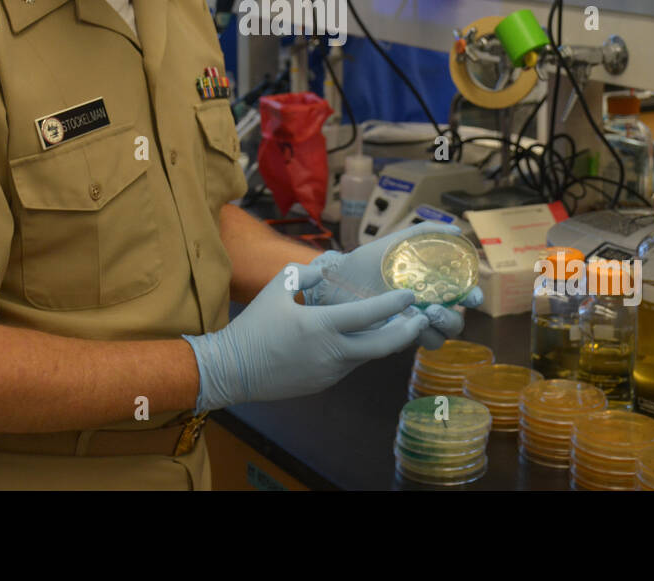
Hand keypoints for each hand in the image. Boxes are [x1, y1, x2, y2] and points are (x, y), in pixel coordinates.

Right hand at [183, 261, 427, 412]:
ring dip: (383, 342)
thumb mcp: (278, 288)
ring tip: (397, 325)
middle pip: (383, 346)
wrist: (233, 369)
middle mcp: (331, 353)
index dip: (394, 303)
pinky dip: (360, 351)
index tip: (410, 294)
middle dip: (407, 331)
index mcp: (321, 327)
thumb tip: (330, 270)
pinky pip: (349, 364)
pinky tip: (363, 339)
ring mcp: (329, 372)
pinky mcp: (323, 383)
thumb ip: (307, 273)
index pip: (369, 315)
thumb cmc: (254, 326)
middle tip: (420, 317)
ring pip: (367, 356)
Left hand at [304, 221, 484, 349]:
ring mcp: (411, 325)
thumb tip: (455, 228)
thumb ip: (425, 232)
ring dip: (436, 329)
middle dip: (453, 318)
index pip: (463, 295)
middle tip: (435, 308)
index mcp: (433, 286)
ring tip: (422, 315)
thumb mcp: (397, 243)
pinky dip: (414, 336)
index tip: (474, 296)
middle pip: (455, 322)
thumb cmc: (367, 261)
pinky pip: (414, 344)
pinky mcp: (394, 338)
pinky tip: (402, 322)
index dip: (474, 296)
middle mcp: (426, 307)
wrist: (336, 279)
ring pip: (439, 337)